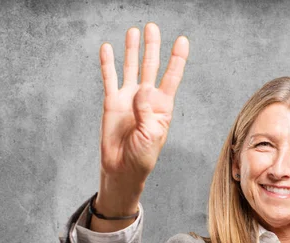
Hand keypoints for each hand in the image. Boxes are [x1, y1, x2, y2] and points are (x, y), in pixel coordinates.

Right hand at [93, 23, 188, 222]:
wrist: (122, 169)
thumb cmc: (143, 156)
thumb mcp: (151, 135)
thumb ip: (147, 111)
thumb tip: (141, 89)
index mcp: (163, 106)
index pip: (172, 77)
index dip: (177, 59)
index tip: (182, 40)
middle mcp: (147, 98)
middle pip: (151, 66)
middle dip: (152, 47)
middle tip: (152, 27)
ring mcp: (128, 98)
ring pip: (131, 68)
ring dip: (132, 50)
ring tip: (133, 31)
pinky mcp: (112, 103)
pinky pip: (109, 79)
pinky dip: (108, 64)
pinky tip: (107, 49)